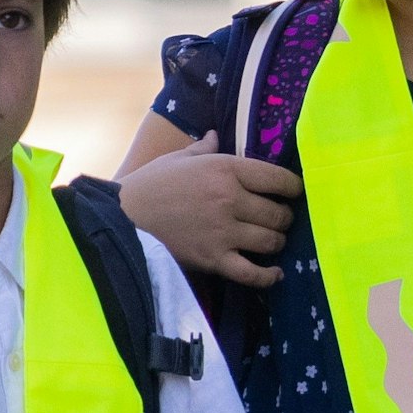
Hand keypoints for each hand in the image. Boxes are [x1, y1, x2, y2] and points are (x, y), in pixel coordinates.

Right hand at [117, 131, 302, 287]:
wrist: (119, 217)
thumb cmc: (149, 185)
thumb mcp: (176, 160)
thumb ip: (202, 149)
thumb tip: (216, 136)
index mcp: (224, 169)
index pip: (278, 179)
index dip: (293, 188)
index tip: (292, 193)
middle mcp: (229, 199)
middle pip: (279, 214)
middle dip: (282, 218)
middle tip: (276, 219)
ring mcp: (222, 231)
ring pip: (271, 241)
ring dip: (275, 242)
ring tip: (269, 240)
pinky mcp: (212, 259)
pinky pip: (253, 273)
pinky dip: (268, 276)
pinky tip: (274, 273)